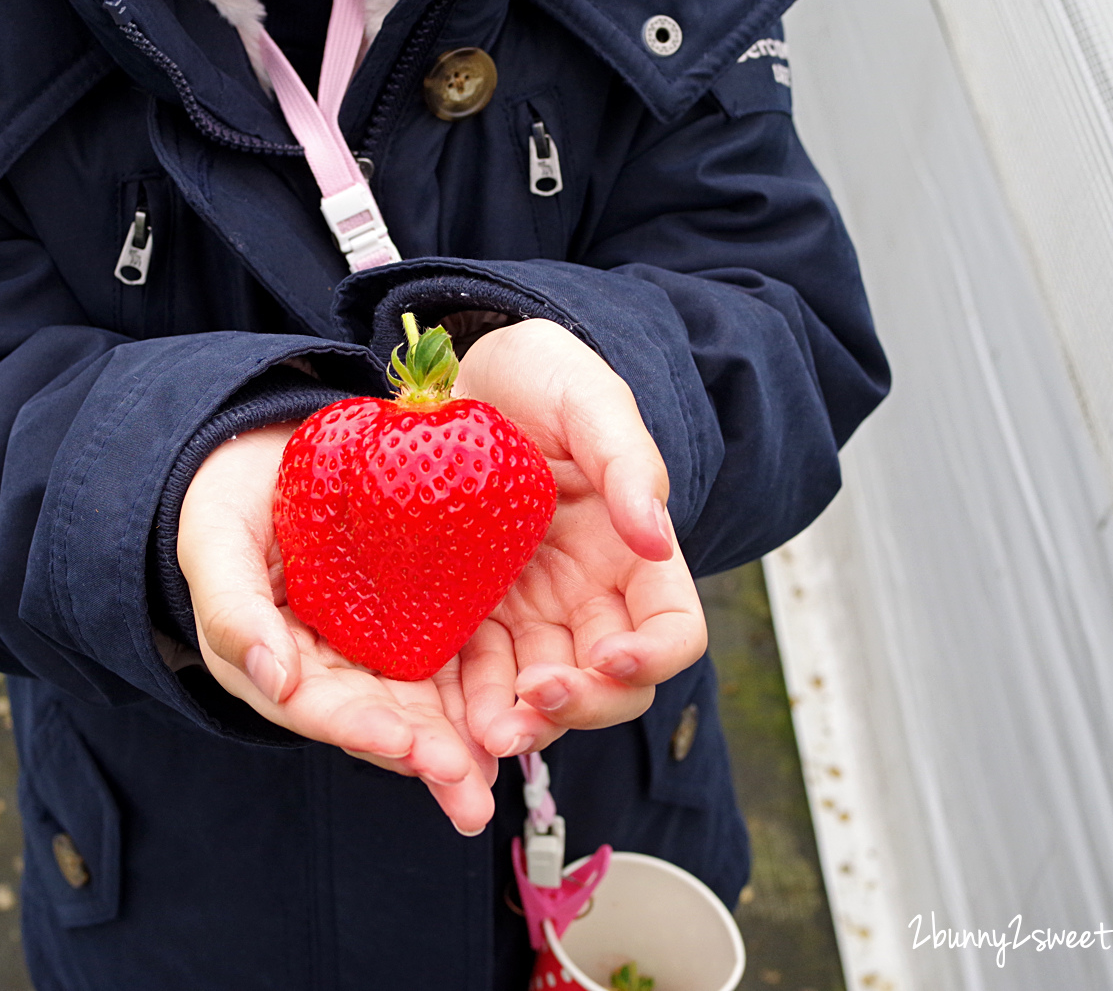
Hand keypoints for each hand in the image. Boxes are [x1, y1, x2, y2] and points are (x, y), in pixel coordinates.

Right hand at [177, 422, 496, 834]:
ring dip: (456, 745)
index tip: (405, 744)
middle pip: (376, 721)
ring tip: (494, 775)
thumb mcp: (213, 544)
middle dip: (422, 756)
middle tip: (469, 785)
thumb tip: (278, 682)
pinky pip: (445, 662)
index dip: (359, 728)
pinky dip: (476, 692)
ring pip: (417, 705)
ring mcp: (370, 650)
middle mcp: (325, 671)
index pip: (317, 707)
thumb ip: (232, 610)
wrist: (267, 457)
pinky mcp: (409, 623)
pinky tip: (515, 713)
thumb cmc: (228, 500)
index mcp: (272, 663)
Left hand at [452, 319, 707, 757]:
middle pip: (610, 684)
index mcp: (634, 556)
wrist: (460, 377)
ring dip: (520, 724)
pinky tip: (440, 723)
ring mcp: (528, 615)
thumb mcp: (586, 399)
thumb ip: (627, 460)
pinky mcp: (469, 618)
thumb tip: (658, 533)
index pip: (673, 629)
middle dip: (580, 705)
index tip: (612, 655)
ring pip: (539, 697)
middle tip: (536, 699)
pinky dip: (463, 708)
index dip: (654, 656)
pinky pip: (473, 678)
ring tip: (485, 735)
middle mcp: (588, 599)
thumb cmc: (538, 378)